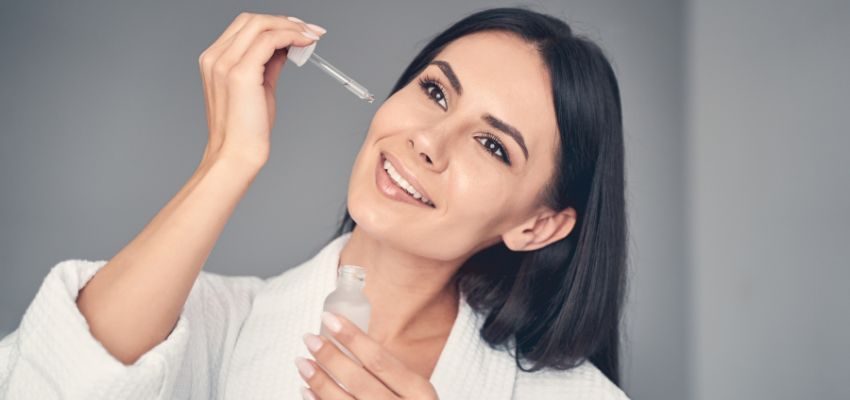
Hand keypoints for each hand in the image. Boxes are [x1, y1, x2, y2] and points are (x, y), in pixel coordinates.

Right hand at [197, 12, 325, 168]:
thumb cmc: (247, 128)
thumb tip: (285, 46)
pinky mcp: (240, 73)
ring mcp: (225, 64)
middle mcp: (215, 58)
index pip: (245, 26)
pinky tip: (305, 43)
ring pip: (261, 24)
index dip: (275, 23)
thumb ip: (268, 63)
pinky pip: (270, 40)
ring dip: (291, 26)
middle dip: (285, 20)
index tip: (299, 29)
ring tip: (312, 36)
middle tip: (311, 31)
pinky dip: (291, 36)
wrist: (237, 154)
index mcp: (215, 60)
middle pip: (252, 20)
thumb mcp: (259, 87)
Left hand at [295, 311, 439, 399]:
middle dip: (330, 357)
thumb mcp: (414, 390)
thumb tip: (348, 340)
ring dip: (318, 380)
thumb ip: (389, 372)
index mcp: (418, 393)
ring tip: (302, 362)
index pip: (379, 359)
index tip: (330, 320)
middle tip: (310, 339)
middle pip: (358, 380)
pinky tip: (307, 390)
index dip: (352, 337)